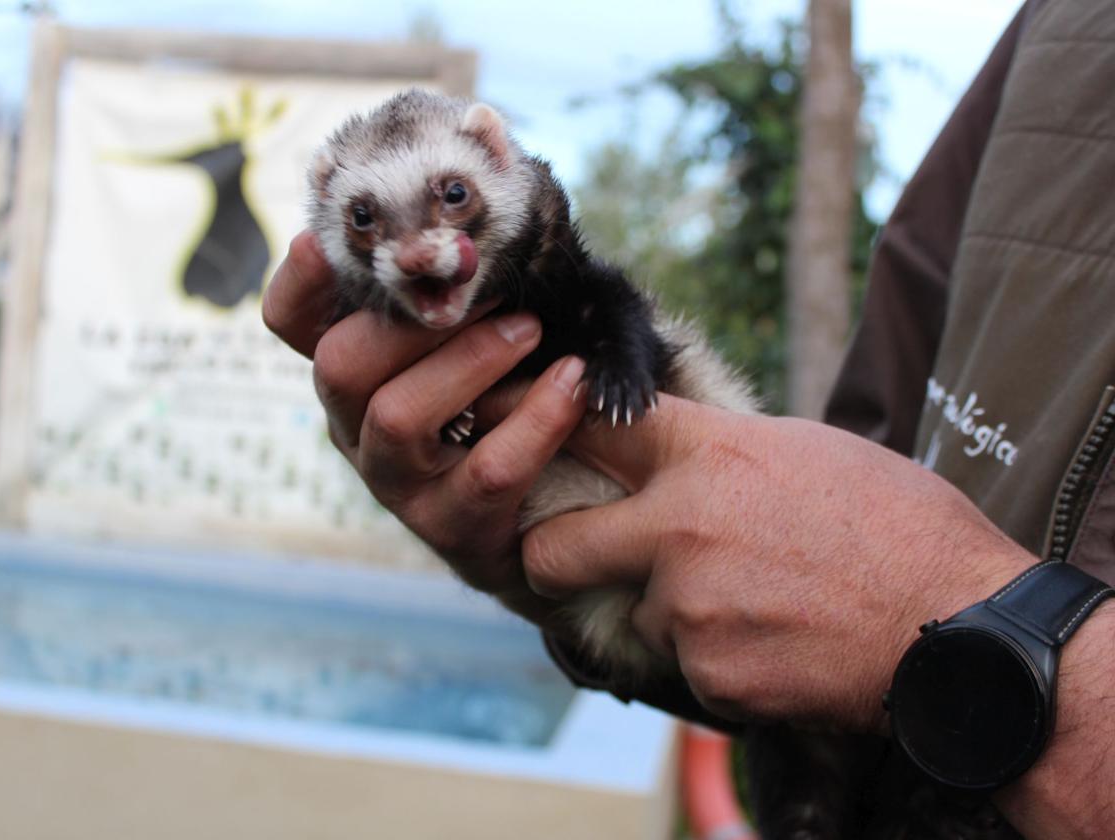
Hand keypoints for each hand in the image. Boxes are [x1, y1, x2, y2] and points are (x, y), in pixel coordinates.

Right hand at [262, 232, 588, 626]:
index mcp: (354, 374)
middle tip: (484, 285)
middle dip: (410, 318)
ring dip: (470, 361)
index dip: (299, 282)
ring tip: (531, 329)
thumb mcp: (475, 337)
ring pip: (398, 417)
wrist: (552, 511)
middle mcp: (357, 428)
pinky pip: (486, 472)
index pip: (291, 325)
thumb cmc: (507, 399)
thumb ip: (458, 288)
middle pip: (338, 365)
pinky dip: (536, 419)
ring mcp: (399, 484)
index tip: (322, 239)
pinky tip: (573, 382)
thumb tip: (478, 202)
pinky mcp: (454, 529)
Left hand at [521, 393, 1034, 731]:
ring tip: (750, 601)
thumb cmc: (897, 524)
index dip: (549, 429)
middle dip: (554, 556)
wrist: (959, 627)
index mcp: (708, 455)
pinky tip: (774, 639)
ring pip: (632, 612)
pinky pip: (684, 661)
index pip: (591, 429)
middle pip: (552, 548)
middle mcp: (679, 530)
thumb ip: (718, 449)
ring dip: (669, 611)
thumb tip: (667, 449)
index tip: (529, 437)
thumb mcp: (806, 449)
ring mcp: (690, 610)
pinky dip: (716, 655)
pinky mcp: (709, 676)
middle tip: (576, 557)